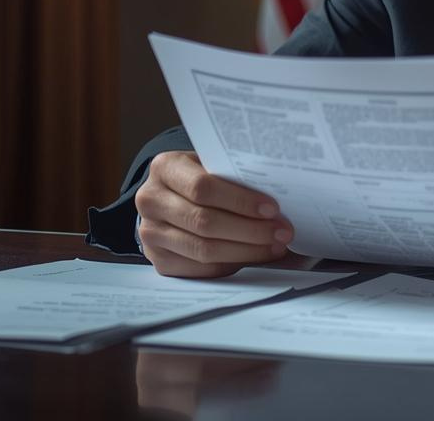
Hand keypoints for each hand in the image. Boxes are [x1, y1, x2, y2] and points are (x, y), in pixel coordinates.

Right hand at [134, 150, 293, 277]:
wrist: (168, 198)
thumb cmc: (199, 178)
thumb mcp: (210, 165)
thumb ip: (233, 175)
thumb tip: (279, 194)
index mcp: (164, 167)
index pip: (203, 187)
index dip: (240, 200)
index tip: (272, 208)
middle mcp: (151, 200)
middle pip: (204, 222)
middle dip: (250, 229)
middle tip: (283, 231)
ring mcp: (151, 233)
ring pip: (204, 249)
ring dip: (246, 250)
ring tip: (275, 245)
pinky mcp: (159, 261)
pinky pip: (200, 269)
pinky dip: (232, 264)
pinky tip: (254, 256)